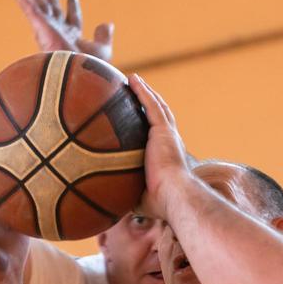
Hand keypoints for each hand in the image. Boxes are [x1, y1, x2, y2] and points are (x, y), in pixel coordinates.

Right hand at [11, 0, 113, 61]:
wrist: (73, 72)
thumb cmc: (89, 66)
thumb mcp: (102, 50)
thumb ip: (104, 37)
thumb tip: (108, 24)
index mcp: (72, 38)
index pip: (72, 19)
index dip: (72, 8)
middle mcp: (58, 33)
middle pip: (55, 12)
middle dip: (53, 0)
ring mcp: (47, 29)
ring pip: (41, 8)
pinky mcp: (39, 25)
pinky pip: (29, 8)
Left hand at [127, 74, 194, 218]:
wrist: (174, 196)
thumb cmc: (160, 203)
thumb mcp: (139, 198)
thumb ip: (126, 195)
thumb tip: (107, 204)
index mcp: (166, 155)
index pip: (157, 135)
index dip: (150, 124)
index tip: (139, 117)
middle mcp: (169, 141)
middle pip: (160, 115)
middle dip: (149, 102)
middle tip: (137, 91)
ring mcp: (167, 134)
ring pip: (156, 105)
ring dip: (145, 91)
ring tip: (133, 79)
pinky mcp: (163, 130)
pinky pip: (151, 104)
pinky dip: (142, 91)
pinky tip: (132, 79)